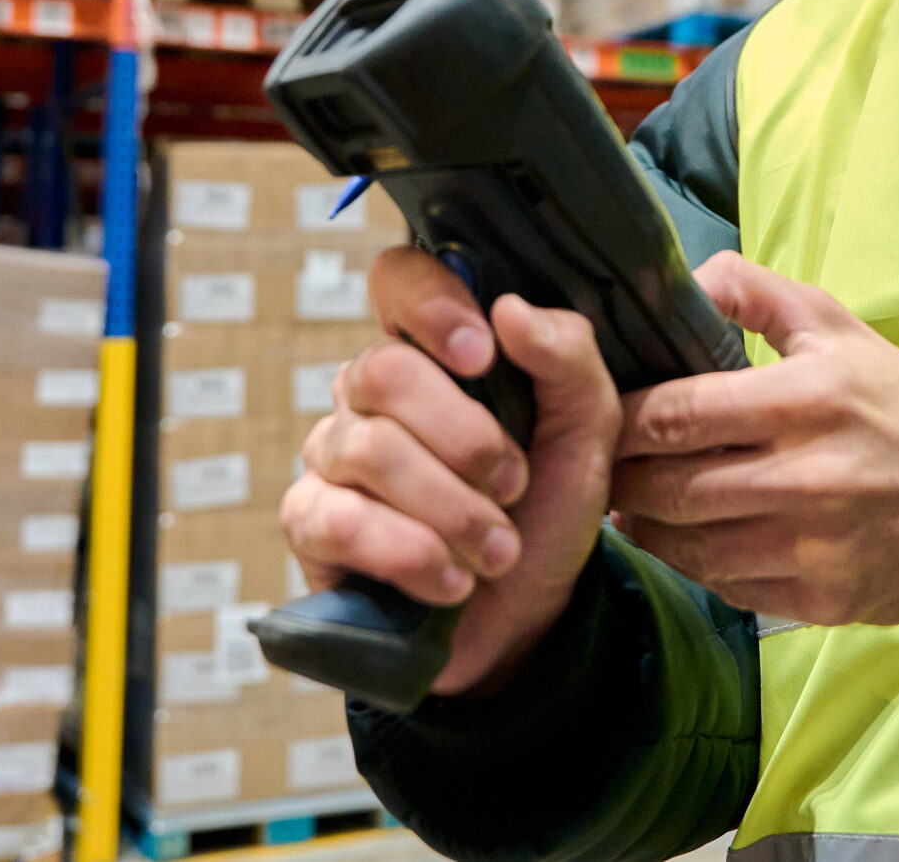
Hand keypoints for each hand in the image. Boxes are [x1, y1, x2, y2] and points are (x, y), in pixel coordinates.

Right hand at [279, 246, 620, 696]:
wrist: (529, 619)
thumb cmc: (548, 509)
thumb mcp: (588, 432)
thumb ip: (568, 359)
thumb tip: (509, 309)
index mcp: (435, 351)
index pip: (398, 279)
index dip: (430, 305)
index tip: (481, 356)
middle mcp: (371, 392)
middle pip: (385, 371)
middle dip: (466, 438)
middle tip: (514, 486)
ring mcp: (333, 455)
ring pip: (370, 450)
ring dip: (454, 510)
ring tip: (498, 551)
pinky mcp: (309, 523)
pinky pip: (337, 518)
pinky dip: (409, 553)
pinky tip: (451, 582)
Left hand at [612, 252, 898, 624]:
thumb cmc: (897, 402)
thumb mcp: (834, 326)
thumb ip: (752, 292)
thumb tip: (682, 282)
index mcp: (805, 399)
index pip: (678, 414)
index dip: (623, 419)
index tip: (603, 413)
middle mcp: (806, 477)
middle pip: (669, 488)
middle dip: (620, 476)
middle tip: (601, 463)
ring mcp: (811, 547)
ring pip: (687, 546)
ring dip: (646, 525)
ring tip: (632, 502)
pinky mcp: (818, 598)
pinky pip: (725, 587)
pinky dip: (694, 564)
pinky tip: (686, 539)